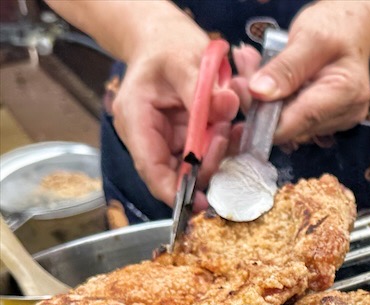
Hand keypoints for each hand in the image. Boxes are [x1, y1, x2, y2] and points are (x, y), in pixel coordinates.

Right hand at [111, 20, 239, 206]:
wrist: (165, 37)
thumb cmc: (166, 45)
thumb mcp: (183, 61)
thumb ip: (202, 89)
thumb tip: (224, 108)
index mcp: (136, 120)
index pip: (152, 169)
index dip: (177, 191)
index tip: (204, 202)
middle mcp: (149, 135)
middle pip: (177, 172)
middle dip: (206, 165)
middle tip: (225, 136)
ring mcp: (168, 138)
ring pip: (195, 165)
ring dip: (217, 154)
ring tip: (229, 127)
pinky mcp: (186, 137)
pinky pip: (206, 152)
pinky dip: (222, 145)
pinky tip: (232, 128)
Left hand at [237, 2, 369, 143]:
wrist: (352, 29)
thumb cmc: (334, 27)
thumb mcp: (308, 37)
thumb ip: (285, 67)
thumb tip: (259, 93)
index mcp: (345, 95)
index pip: (297, 124)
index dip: (263, 115)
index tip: (241, 87)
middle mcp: (346, 116)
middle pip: (290, 127)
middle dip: (262, 101)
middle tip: (244, 64)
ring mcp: (339, 122)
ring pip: (289, 124)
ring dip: (266, 100)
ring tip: (254, 65)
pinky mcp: (329, 122)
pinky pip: (295, 119)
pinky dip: (277, 101)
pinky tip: (269, 79)